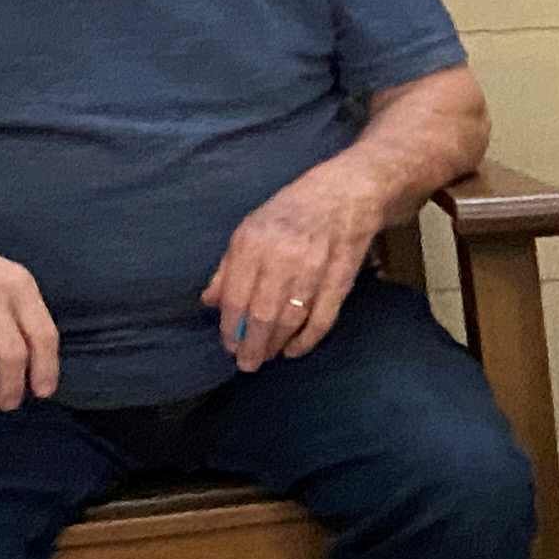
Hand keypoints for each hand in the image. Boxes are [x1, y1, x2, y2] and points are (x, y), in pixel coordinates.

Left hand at [202, 163, 387, 373]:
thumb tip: (210, 301)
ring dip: (276, 344)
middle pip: (263, 313)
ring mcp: (315, 269)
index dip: (231, 327)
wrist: (348, 194)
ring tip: (267, 357)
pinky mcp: (342, 278)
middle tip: (247, 364)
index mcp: (253, 243)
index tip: (229, 345)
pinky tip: (295, 350)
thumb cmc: (292, 210)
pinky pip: (323, 317)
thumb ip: (229, 266)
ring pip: (291, 319)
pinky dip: (308, 339)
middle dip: (252, 344)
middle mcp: (282, 257)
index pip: (237, 296)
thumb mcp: (250, 228)